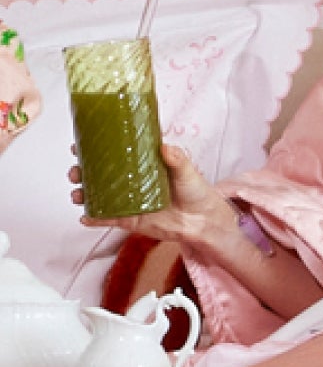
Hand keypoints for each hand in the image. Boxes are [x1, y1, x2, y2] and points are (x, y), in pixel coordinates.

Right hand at [69, 140, 233, 252]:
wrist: (203, 221)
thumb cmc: (195, 191)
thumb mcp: (186, 170)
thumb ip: (176, 158)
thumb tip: (164, 146)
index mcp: (140, 165)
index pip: (113, 154)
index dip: (94, 149)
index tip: (79, 145)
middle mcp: (130, 182)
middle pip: (99, 175)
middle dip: (82, 172)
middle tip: (76, 171)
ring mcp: (128, 201)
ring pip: (98, 197)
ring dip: (83, 194)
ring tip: (78, 194)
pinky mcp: (130, 220)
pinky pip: (107, 219)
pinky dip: (95, 219)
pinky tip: (85, 217)